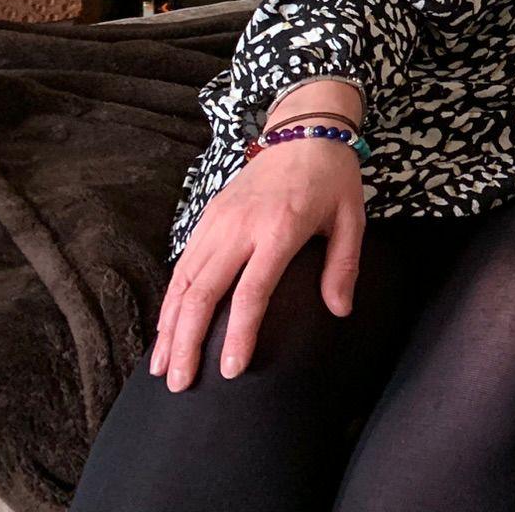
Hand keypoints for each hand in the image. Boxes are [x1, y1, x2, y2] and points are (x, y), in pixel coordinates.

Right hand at [150, 137, 365, 391]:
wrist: (304, 129)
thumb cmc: (333, 177)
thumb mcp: (352, 217)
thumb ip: (344, 265)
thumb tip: (339, 311)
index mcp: (280, 228)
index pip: (252, 291)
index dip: (238, 334)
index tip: (230, 371)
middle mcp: (241, 227)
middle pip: (204, 293)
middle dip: (187, 343)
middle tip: (179, 384)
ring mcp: (218, 221)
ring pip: (184, 282)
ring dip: (170, 328)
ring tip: (162, 369)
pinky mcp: (207, 217)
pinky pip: (182, 266)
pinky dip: (170, 301)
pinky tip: (165, 330)